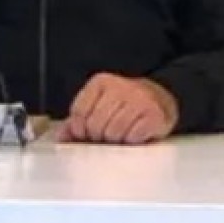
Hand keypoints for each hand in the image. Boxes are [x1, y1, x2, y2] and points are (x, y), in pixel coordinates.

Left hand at [59, 73, 178, 143]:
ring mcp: (139, 99)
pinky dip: (132, 140)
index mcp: (101, 82)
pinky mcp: (154, 114)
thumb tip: (62, 136)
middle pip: (95, 125)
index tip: (86, 132)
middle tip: (107, 133)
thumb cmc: (125, 106)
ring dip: (117, 139)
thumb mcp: (99, 107)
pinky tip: (135, 132)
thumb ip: (78, 121)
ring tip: (122, 132)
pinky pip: (133, 137)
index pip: (79, 112)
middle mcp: (121, 87)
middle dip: (99, 136)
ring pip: (113, 133)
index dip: (80, 129)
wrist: (160, 100)